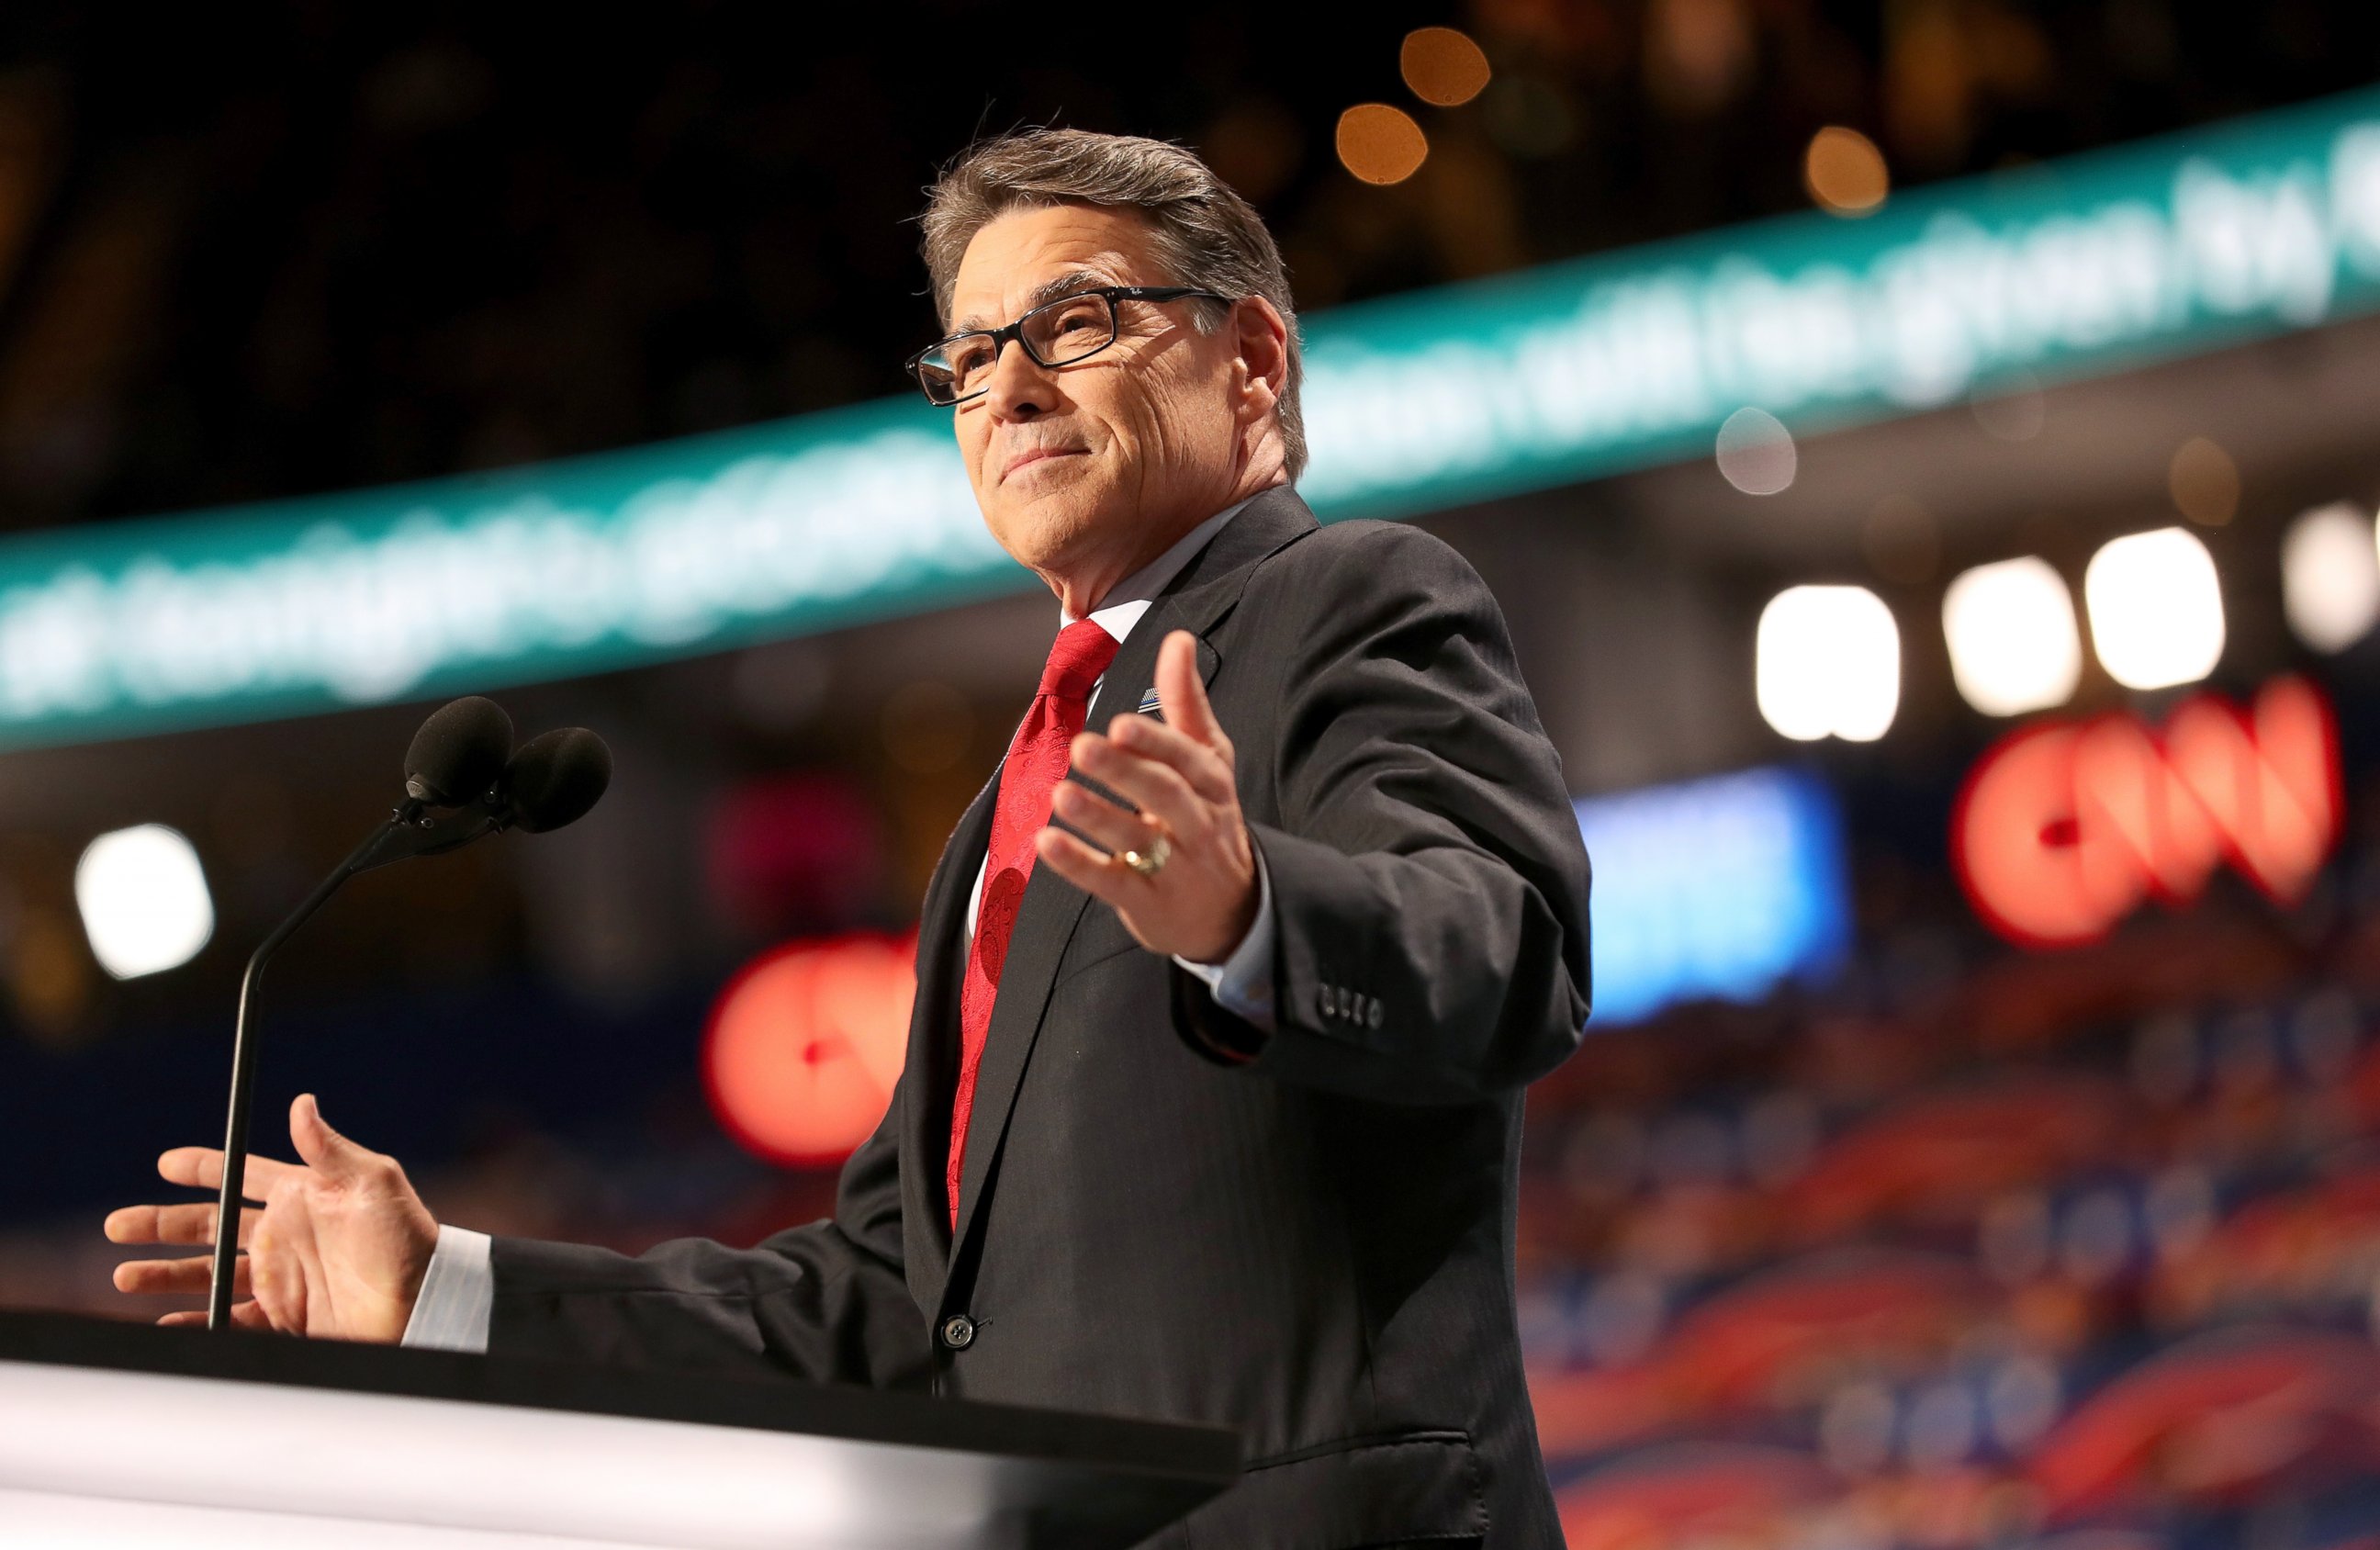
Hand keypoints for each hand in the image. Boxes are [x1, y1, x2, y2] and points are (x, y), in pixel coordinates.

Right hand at [105, 1093, 438, 1340]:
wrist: (427, 1303)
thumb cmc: (408, 1238)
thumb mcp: (374, 1184)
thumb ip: (329, 1149)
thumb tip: (301, 1103)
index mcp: (302, 1196)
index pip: (241, 1175)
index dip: (204, 1167)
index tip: (165, 1162)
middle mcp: (285, 1235)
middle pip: (209, 1226)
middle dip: (162, 1225)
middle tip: (116, 1227)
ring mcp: (282, 1278)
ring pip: (208, 1275)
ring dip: (167, 1275)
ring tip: (125, 1276)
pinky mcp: (285, 1318)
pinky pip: (229, 1321)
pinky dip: (197, 1322)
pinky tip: (167, 1323)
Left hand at [1037, 628, 1258, 964]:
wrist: (1233, 911)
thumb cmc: (1209, 818)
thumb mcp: (1209, 761)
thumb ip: (1187, 702)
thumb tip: (1178, 638)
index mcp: (1213, 784)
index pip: (1188, 759)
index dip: (1155, 742)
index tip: (1120, 723)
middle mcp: (1199, 824)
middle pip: (1165, 796)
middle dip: (1125, 772)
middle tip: (1084, 747)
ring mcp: (1175, 867)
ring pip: (1137, 839)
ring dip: (1097, 816)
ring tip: (1060, 794)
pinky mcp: (1147, 903)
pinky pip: (1112, 882)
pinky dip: (1079, 863)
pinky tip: (1047, 841)